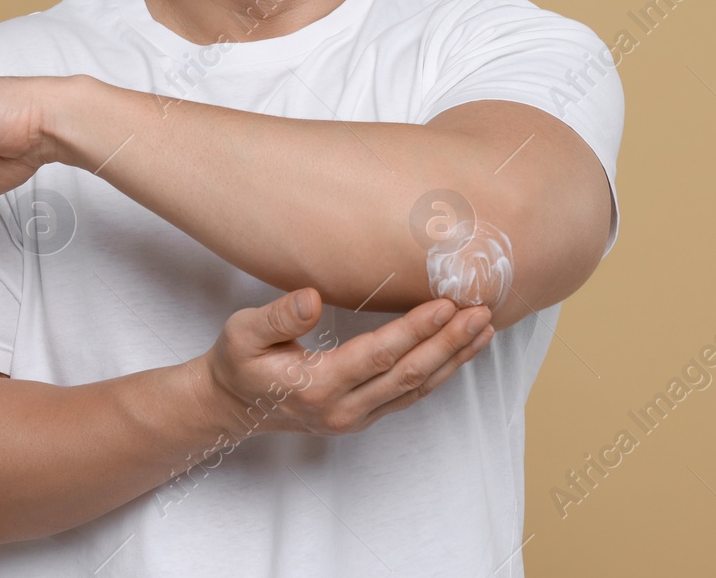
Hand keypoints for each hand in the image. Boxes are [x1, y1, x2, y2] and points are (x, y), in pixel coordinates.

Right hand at [195, 288, 493, 438]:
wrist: (232, 406)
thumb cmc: (239, 363)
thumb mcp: (243, 333)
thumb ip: (277, 317)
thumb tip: (311, 298)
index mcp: (318, 385)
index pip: (380, 354)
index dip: (417, 329)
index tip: (447, 304)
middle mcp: (344, 409)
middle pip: (409, 374)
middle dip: (449, 342)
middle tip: (481, 311)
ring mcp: (357, 417)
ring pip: (417, 388)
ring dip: (453, 358)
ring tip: (483, 328)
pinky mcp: (364, 416)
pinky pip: (411, 395)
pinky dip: (440, 371)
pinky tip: (459, 351)